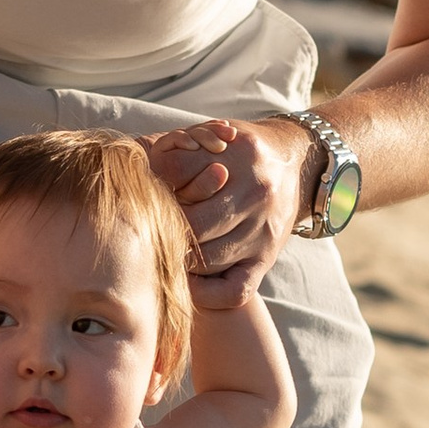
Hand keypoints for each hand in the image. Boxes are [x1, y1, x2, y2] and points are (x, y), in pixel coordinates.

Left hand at [147, 115, 316, 311]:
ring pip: (207, 260)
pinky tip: (190, 280)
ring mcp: (263, 231)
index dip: (155, 187)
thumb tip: (133, 152)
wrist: (295, 163)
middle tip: (145, 230)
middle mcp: (256, 193)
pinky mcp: (267, 259)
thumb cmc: (241, 150)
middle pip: (192, 223)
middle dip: (165, 228)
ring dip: (181, 259)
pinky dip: (207, 293)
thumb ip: (179, 144)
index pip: (178, 172)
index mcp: (242, 155)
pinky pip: (234, 290)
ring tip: (163, 250)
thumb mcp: (217, 134)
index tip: (142, 194)